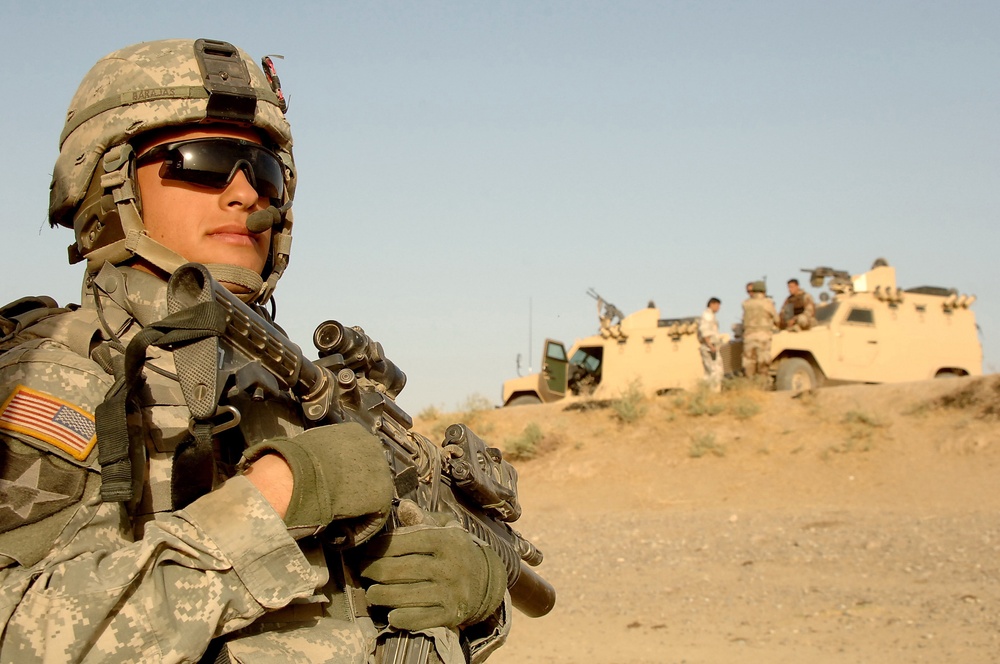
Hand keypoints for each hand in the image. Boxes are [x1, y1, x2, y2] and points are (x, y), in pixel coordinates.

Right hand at [242, 423, 393, 541]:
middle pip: (370, 473)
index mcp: (355, 432)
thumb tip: (318, 462)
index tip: (338, 487)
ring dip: (358, 510)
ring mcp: (380, 470)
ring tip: (340, 522)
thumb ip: (325, 451)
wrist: (297, 476)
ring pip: (373, 495)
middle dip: (357, 490)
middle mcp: (373, 446)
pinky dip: (360, 528)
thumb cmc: (294, 462)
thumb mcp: (312, 445)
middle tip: (340, 505)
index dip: (350, 474)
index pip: (360, 454)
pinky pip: (374, 517)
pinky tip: (344, 534)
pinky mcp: (382, 494)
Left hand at [359, 510, 506, 630]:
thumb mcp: (447, 528)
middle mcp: (449, 567)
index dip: (379, 547)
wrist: (488, 581)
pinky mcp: (450, 614)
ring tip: (371, 593)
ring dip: (380, 596)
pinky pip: (419, 619)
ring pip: (404, 596)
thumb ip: (423, 517)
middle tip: (363, 571)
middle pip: (399, 571)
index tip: (366, 551)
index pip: (404, 542)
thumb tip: (403, 506)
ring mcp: (450, 592)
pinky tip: (390, 615)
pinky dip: (401, 618)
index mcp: (446, 541)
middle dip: (373, 571)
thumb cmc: (456, 550)